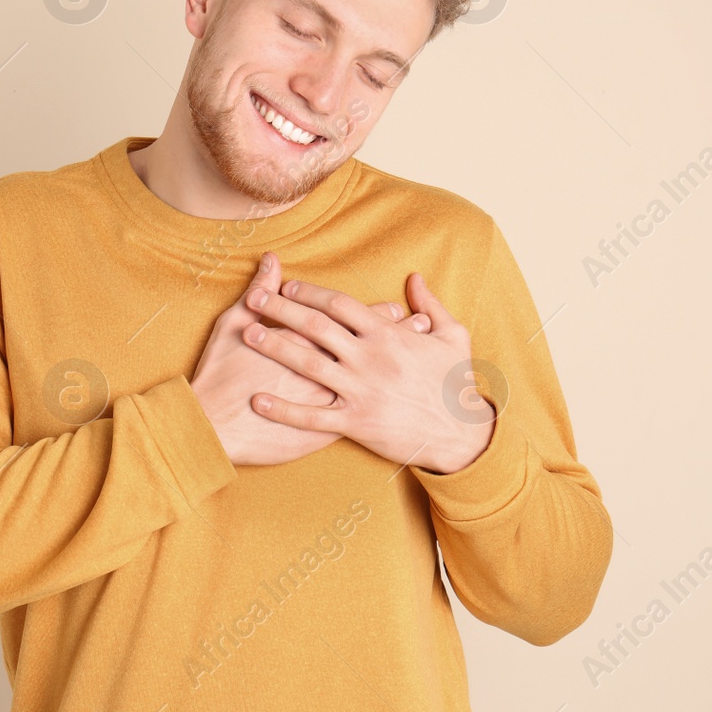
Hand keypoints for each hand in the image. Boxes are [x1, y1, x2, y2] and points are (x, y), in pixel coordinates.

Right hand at [190, 253, 417, 465]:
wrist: (213, 427)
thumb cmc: (221, 374)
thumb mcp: (235, 324)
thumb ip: (259, 290)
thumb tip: (272, 261)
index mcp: (310, 340)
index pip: (354, 319)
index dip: (380, 312)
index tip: (400, 307)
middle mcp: (327, 368)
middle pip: (373, 348)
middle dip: (400, 337)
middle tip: (421, 328)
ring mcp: (329, 400)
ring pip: (374, 381)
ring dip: (398, 372)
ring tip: (418, 363)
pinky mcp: (325, 429)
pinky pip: (359, 415)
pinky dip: (379, 407)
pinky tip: (393, 404)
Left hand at [242, 266, 493, 473]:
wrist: (462, 434)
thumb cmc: (457, 384)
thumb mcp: (453, 336)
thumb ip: (430, 305)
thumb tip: (415, 278)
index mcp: (389, 335)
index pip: (340, 304)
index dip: (310, 292)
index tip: (287, 285)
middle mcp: (370, 359)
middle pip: (317, 327)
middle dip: (282, 310)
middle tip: (254, 299)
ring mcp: (361, 391)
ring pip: (309, 365)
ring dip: (276, 348)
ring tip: (249, 335)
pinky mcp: (356, 422)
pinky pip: (312, 416)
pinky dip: (284, 408)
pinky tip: (258, 400)